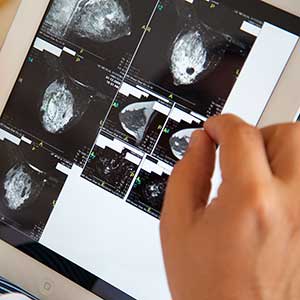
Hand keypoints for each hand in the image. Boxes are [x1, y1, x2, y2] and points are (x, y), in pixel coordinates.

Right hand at [160, 114, 299, 299]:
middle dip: (257, 135)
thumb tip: (199, 144)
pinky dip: (292, 179)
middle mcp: (294, 207)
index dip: (221, 124)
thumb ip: (186, 174)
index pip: (240, 135)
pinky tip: (275, 195)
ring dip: (282, 152)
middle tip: (238, 153)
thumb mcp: (178, 227)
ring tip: (259, 173)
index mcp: (249, 203)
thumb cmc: (208, 290)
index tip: (213, 130)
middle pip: (289, 134)